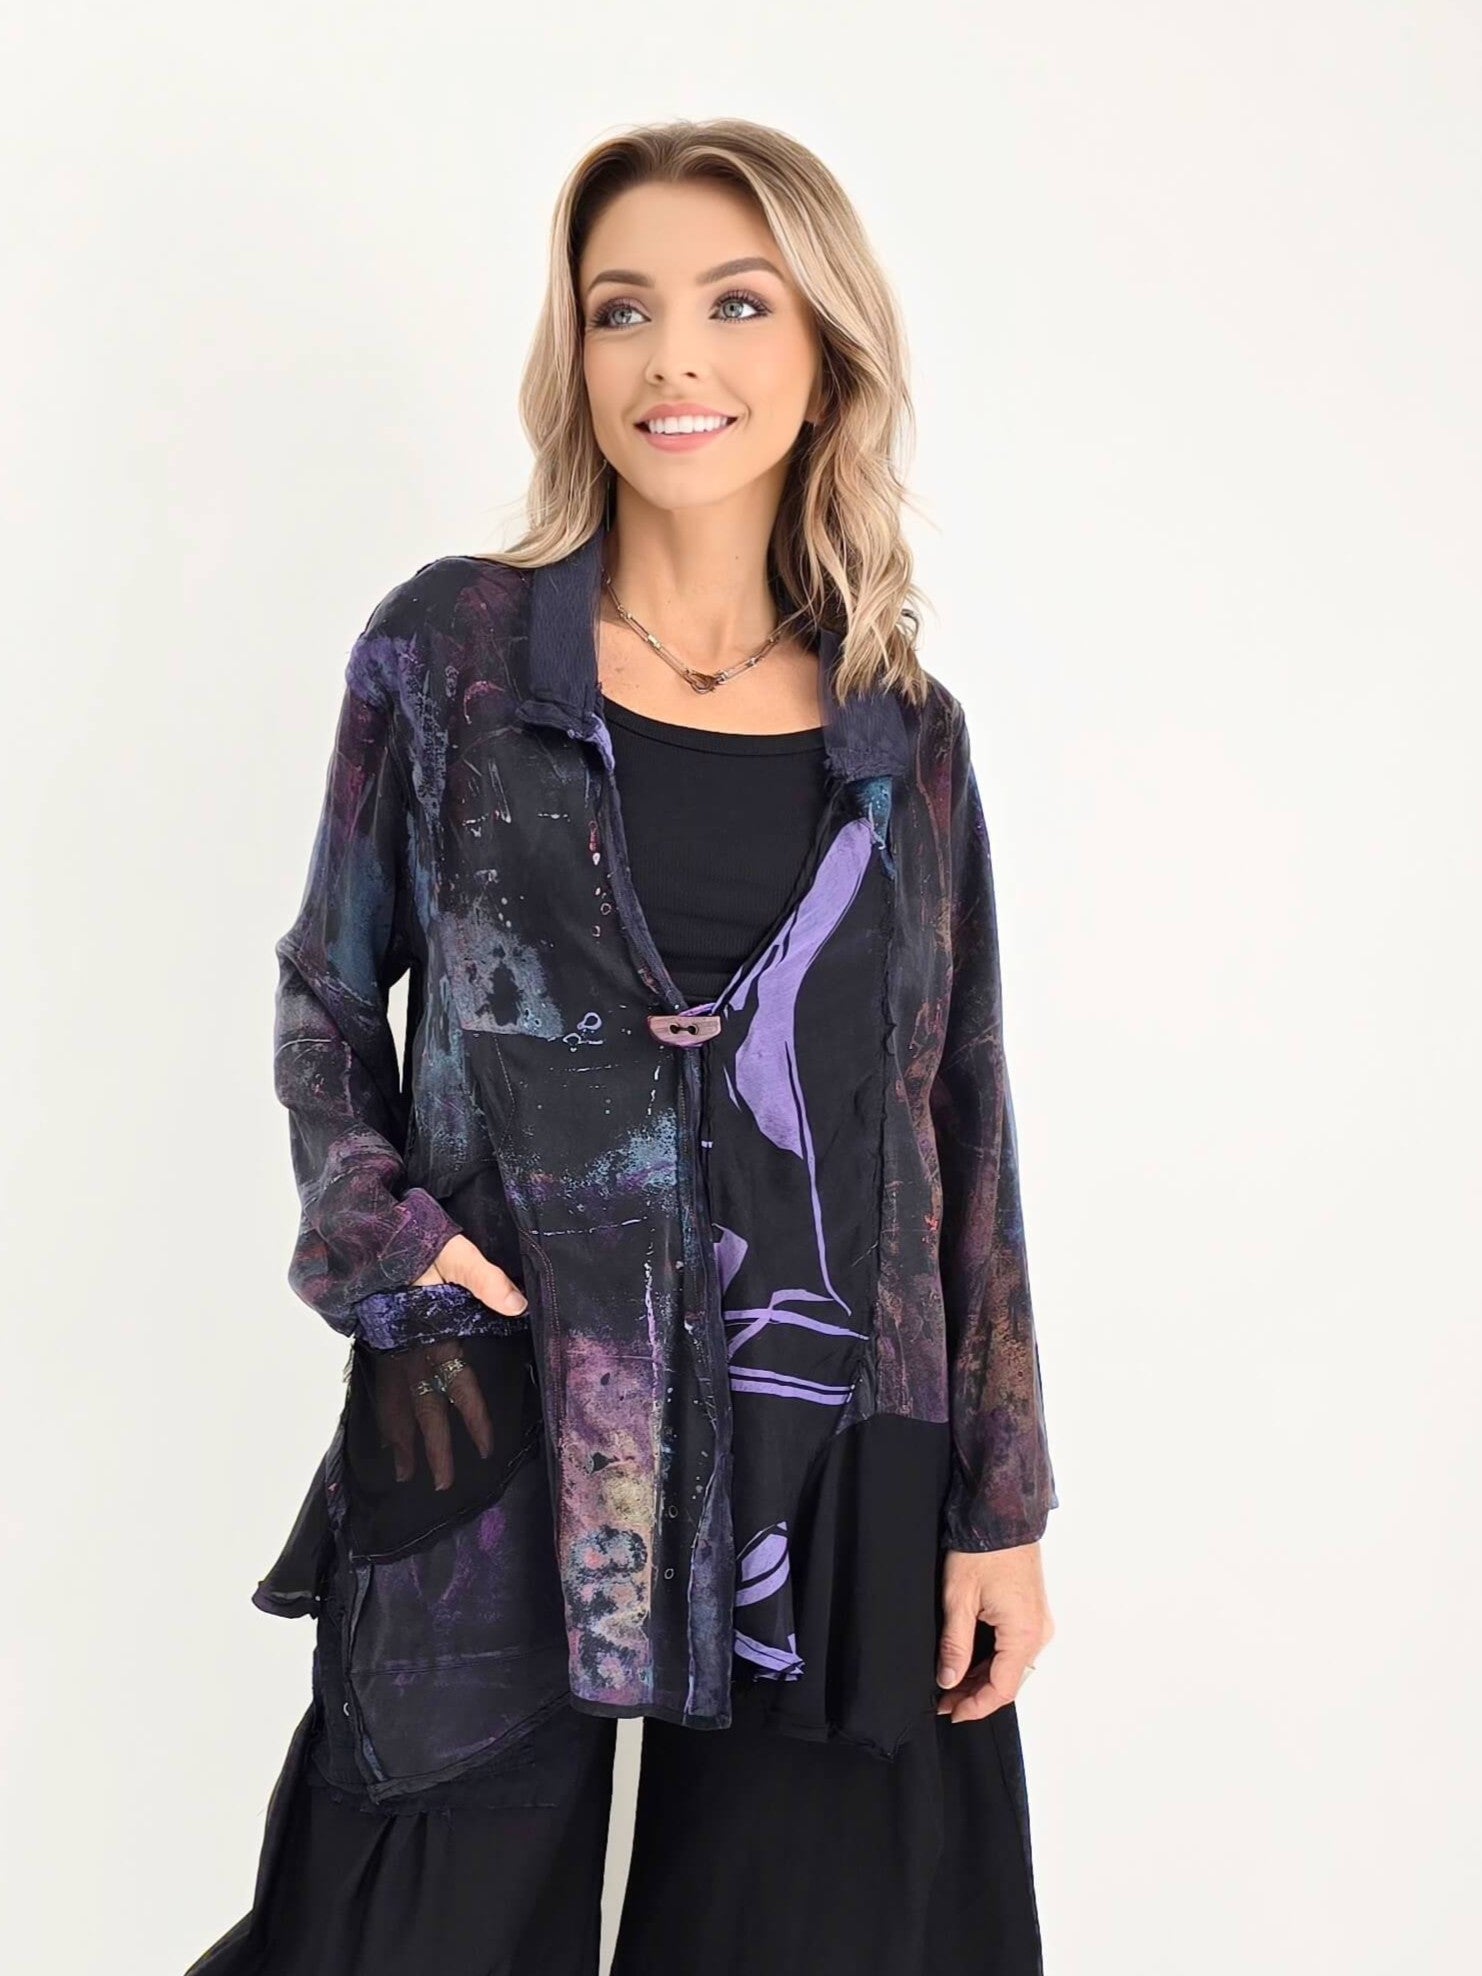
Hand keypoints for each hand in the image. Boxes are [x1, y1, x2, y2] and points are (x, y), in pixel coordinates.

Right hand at [371, 1236, 530, 1490]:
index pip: (459, 1387)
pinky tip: (384, 1438)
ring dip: (403, 1443)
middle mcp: (410, 1354)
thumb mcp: (455, 1255)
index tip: (485, 1450)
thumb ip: (486, 1280)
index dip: (473, 1420)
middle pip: (424, 1412)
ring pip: (396, 1408)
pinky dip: (382, 1419)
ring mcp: (389, 1354)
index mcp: (434, 1336)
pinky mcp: (377, 1347)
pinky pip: (379, 1392)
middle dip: (435, 1450)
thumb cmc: (413, 1244)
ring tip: (406, 1474)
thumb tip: (520, 1304)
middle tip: (443, 1486)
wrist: (363, 1236)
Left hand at [935, 1542, 1053, 1722]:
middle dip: (976, 1694)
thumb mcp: (959, 1600)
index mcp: (1024, 1633)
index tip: (951, 1712)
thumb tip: (948, 1680)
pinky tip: (969, 1661)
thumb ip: (955, 1646)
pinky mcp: (1033, 1612)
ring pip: (1012, 1666)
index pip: (1001, 1689)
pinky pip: (1015, 1648)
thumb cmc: (982, 1549)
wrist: (1003, 1512)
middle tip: (944, 1699)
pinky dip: (993, 1660)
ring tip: (951, 1683)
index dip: (975, 1706)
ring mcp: (1039, 1622)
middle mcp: (1039, 1632)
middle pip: (1009, 1681)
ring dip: (984, 1678)